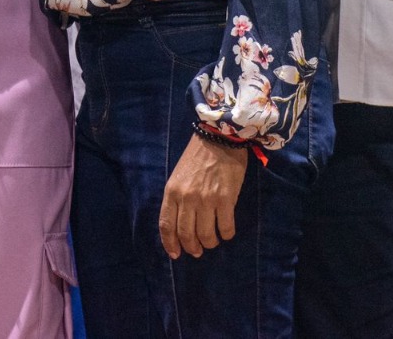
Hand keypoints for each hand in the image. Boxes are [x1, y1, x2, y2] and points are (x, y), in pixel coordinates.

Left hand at [159, 134, 247, 258]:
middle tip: (198, 250)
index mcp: (172, 191)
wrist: (219, 137)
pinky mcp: (225, 200)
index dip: (170, 243)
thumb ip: (177, 198)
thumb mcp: (178, 176)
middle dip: (192, 248)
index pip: (166, 225)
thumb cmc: (197, 157)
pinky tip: (226, 231)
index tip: (175, 254)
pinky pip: (225, 228)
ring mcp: (206, 200)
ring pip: (206, 236)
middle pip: (186, 235)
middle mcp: (187, 198)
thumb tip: (181, 223)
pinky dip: (226, 235)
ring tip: (213, 240)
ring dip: (210, 243)